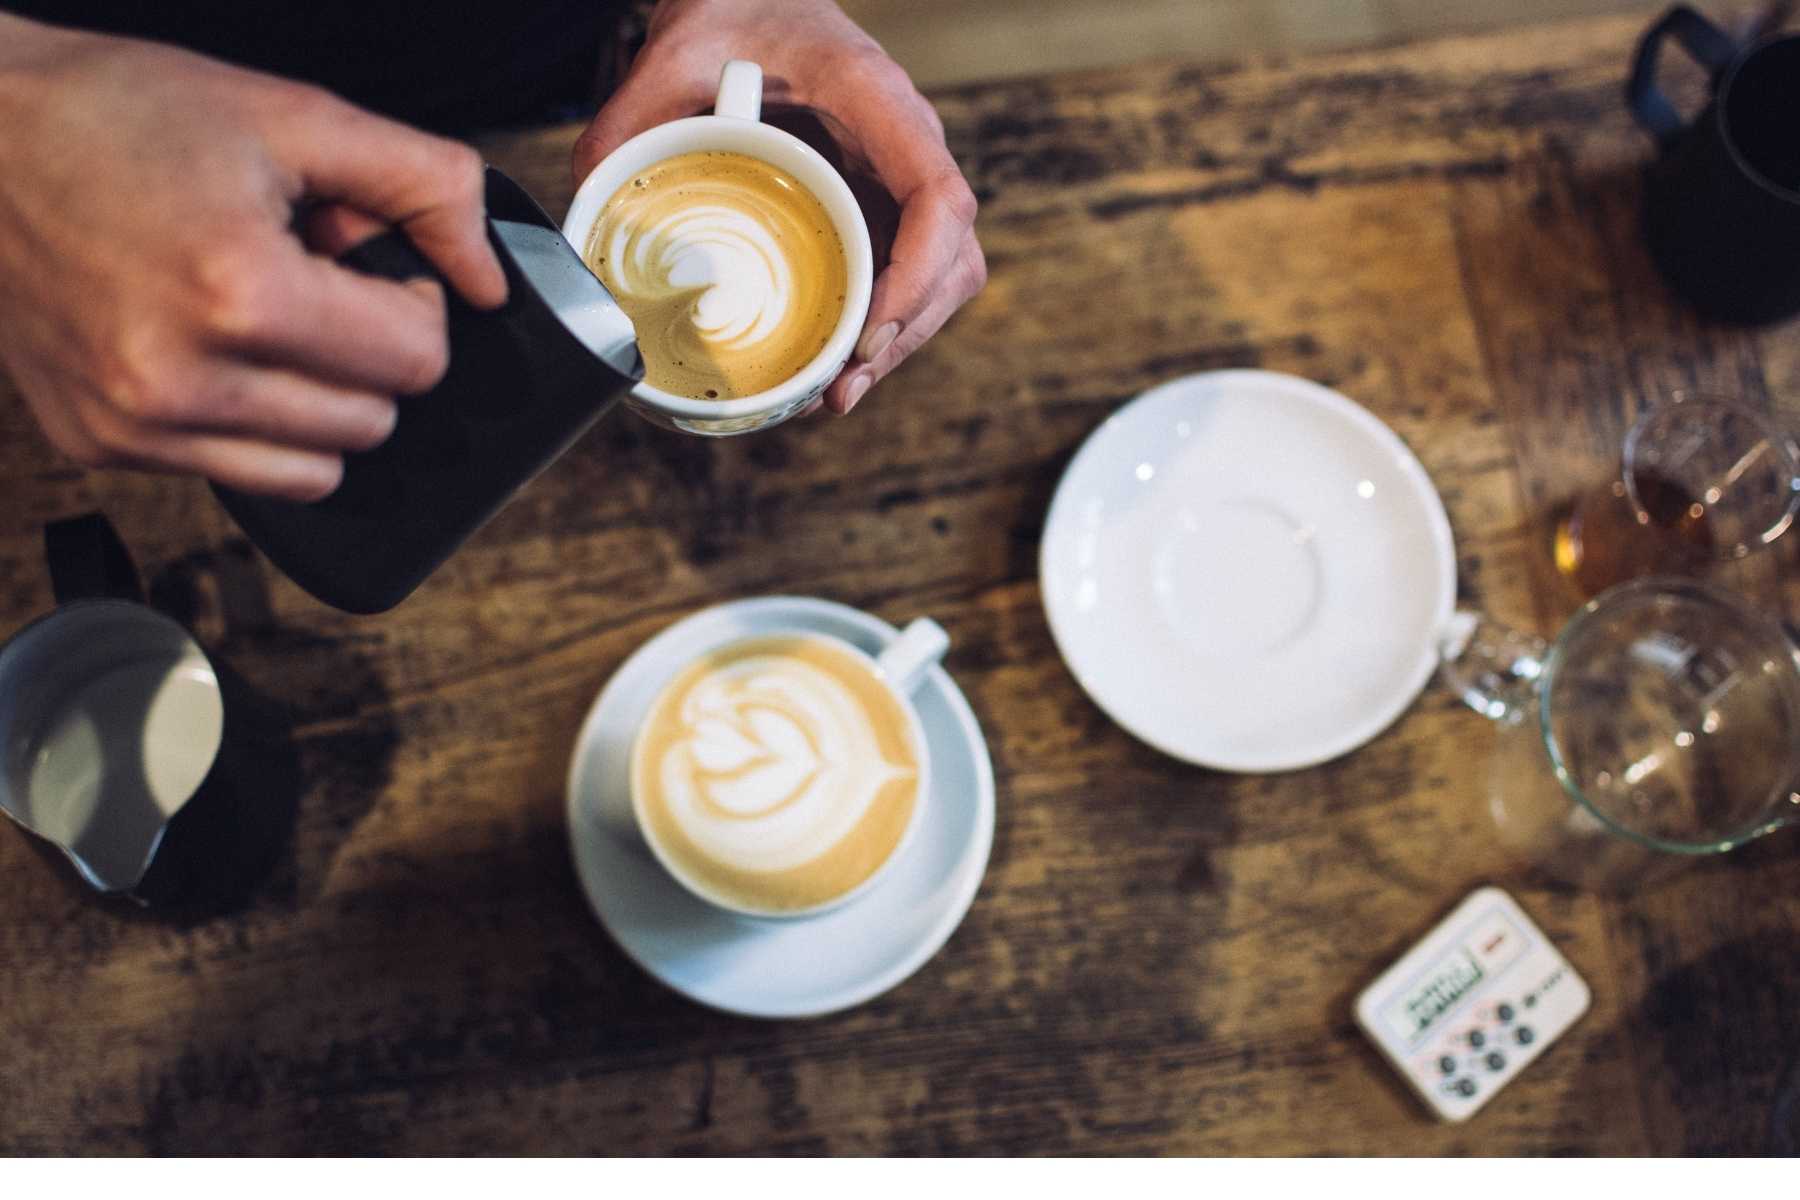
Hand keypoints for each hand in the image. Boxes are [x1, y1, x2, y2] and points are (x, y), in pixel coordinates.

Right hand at [0, 17, 506, 499]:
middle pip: (375, 422)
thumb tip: (489, 276)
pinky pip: (242, 477)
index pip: (417, 361)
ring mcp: (135, 423)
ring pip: (320, 470)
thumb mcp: (294, 116)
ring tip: (265, 318)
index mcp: (240, 291)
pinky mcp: (102, 445)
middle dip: (370, 354)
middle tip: (311, 282)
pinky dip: (254, 427)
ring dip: (323, 403)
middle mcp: (180, 376)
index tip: (369, 266)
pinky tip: (213, 349)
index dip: (413, 305)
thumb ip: (423, 184)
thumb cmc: (118, 115)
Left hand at [573, 0, 984, 414]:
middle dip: (904, 334)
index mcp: (878, 103)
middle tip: (839, 390)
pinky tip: (836, 363)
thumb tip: (586, 217)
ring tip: (836, 393)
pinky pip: (907, 274)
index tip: (867, 332)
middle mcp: (907, 146)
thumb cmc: (732, 11)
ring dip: (898, 341)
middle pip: (953, 259)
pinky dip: (882, 325)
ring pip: (942, 278)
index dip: (917, 276)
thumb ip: (626, 128)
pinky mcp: (883, 206)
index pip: (940, 198)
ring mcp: (901, 180)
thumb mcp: (670, 54)